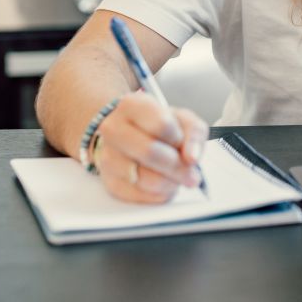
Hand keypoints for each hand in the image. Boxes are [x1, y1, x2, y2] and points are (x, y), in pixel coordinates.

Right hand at [92, 92, 208, 203]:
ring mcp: (107, 157)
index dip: (178, 138)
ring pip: (144, 178)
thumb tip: (191, 157)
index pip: (161, 125)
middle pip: (149, 152)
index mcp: (132, 106)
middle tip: (192, 175)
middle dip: (177, 167)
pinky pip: (138, 195)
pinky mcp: (109, 182)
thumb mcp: (183, 119)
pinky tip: (164, 185)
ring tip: (177, 178)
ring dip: (169, 183)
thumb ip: (193, 133)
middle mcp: (113, 129)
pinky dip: (158, 194)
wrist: (130, 134)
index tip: (182, 144)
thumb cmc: (158, 125)